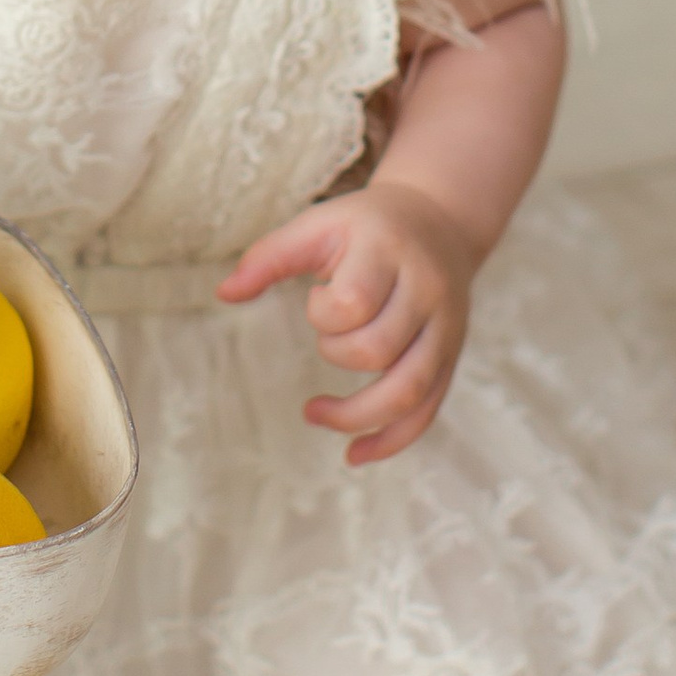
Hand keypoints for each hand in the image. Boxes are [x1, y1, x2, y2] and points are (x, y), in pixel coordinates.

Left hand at [217, 179, 474, 465]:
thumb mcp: (319, 224)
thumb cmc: (365, 226)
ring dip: (357, 415)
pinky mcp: (451, 357)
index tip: (318, 298)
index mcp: (389, 251)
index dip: (322, 313)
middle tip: (328, 333)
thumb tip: (223, 294)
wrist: (440, 220)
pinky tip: (355, 454)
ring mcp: (446, 328)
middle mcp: (426, 290)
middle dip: (336, 352)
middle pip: (378, 350)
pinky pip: (427, 412)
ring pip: (410, 391)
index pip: (355, 302)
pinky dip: (391, 441)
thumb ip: (269, 257)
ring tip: (314, 414)